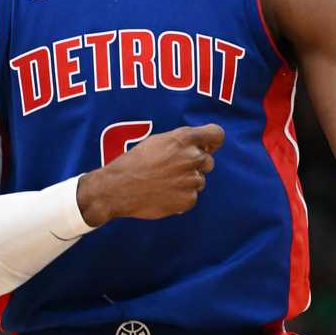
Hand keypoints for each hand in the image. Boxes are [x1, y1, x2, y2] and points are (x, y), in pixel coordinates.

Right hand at [77, 124, 224, 224]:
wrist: (118, 188)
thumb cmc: (135, 162)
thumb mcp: (157, 141)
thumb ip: (181, 141)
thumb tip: (202, 146)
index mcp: (184, 138)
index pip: (216, 135)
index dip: (212, 141)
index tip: (208, 146)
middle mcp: (192, 157)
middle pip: (208, 161)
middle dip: (195, 165)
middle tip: (173, 169)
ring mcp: (192, 179)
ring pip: (200, 180)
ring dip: (187, 182)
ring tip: (164, 182)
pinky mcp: (189, 199)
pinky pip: (192, 197)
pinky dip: (181, 197)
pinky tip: (163, 194)